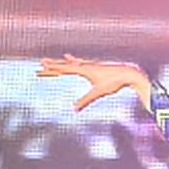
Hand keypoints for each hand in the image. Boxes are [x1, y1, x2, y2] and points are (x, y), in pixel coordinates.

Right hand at [39, 56, 153, 113]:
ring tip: (52, 60)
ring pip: (71, 63)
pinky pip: (79, 62)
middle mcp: (85, 65)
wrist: (128, 73)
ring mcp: (90, 65)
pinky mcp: (95, 67)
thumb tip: (73, 110)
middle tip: (40, 65)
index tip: (40, 66)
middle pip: (65, 65)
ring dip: (60, 62)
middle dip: (52, 66)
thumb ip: (85, 101)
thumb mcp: (98, 93)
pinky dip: (73, 60)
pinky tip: (71, 58)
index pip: (64, 69)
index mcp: (84, 69)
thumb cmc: (114, 82)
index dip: (51, 69)